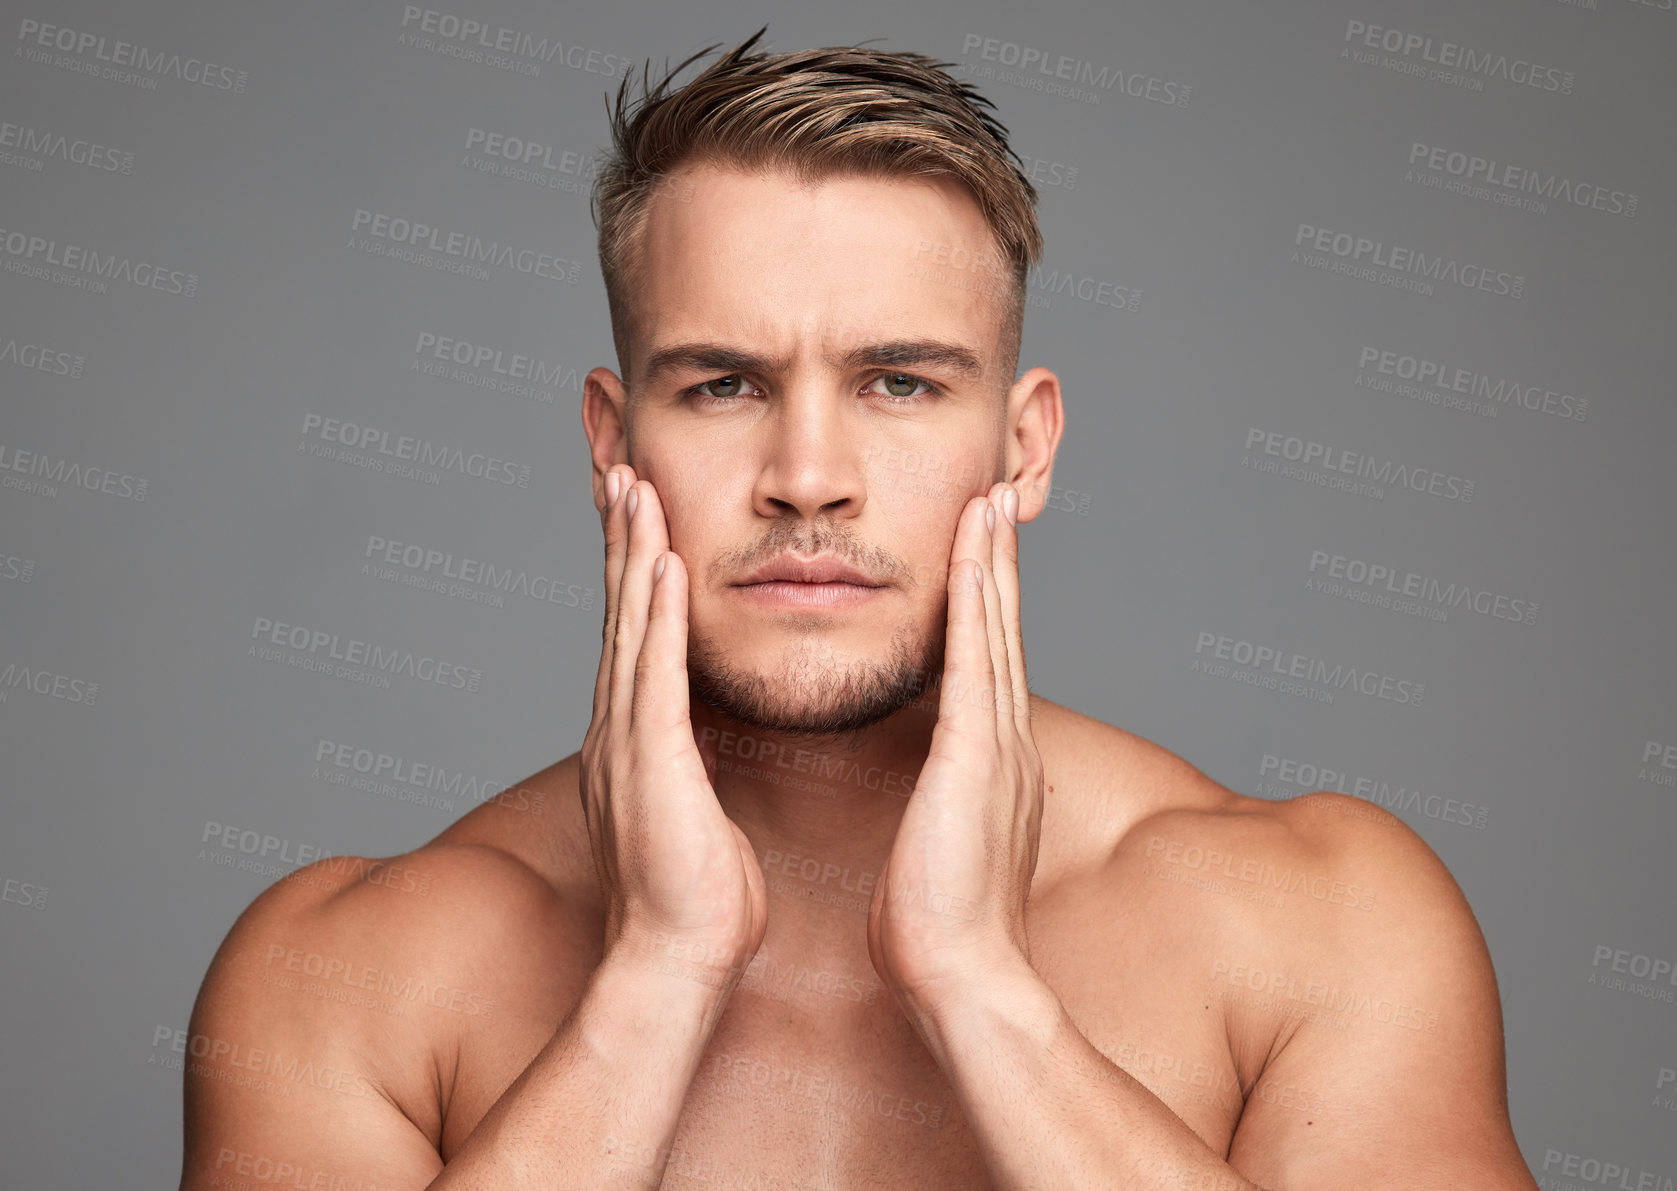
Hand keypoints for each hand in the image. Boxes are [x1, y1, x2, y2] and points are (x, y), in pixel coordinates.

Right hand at [579, 465, 767, 983]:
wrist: (679, 962)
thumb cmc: (700, 898)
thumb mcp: (698, 810)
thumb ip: (694, 766)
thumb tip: (705, 746)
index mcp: (637, 738)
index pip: (637, 634)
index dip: (635, 566)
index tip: (642, 507)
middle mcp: (620, 728)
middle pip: (619, 612)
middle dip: (619, 537)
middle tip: (620, 466)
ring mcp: (626, 743)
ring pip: (626, 627)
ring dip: (629, 552)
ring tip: (633, 484)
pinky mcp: (648, 764)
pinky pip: (651, 674)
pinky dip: (652, 614)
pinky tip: (660, 563)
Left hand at [866, 482, 1044, 1009]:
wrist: (960, 974)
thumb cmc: (936, 920)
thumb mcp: (939, 840)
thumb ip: (945, 800)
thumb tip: (937, 785)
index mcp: (992, 761)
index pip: (987, 663)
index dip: (986, 601)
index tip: (978, 548)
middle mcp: (1007, 741)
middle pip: (1001, 631)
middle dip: (998, 561)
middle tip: (993, 496)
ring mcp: (999, 745)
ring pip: (996, 631)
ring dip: (992, 560)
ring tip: (987, 500)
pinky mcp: (979, 754)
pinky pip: (976, 660)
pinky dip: (978, 601)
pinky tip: (972, 554)